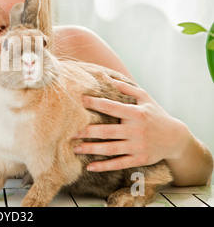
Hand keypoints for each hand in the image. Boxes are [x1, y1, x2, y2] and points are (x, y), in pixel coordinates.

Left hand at [74, 78, 189, 171]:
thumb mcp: (146, 98)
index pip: (111, 107)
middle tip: (70, 132)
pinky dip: (104, 166)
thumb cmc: (156, 115)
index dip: (95, 103)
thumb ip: (127, 89)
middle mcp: (136, 130)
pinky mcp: (139, 159)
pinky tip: (90, 167)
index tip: (80, 100)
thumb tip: (108, 78)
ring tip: (75, 148)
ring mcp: (138, 146)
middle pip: (108, 131)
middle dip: (88, 131)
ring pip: (111, 149)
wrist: (176, 138)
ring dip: (92, 149)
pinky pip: (119, 164)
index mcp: (136, 113)